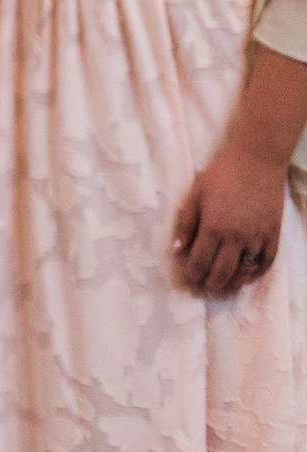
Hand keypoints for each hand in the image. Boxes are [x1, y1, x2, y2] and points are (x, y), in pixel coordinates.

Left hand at [174, 144, 289, 296]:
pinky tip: (247, 278)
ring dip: (233, 283)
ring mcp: (257, 238)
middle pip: (222, 271)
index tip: (189, 279)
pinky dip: (257, 274)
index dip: (193, 273)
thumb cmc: (222, 174)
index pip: (201, 260)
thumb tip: (177, 248)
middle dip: (211, 284)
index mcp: (213, 227)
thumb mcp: (195, 194)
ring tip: (223, 288)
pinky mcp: (273, 235)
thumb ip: (186, 223)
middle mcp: (236, 237)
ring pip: (245, 271)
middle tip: (204, 289)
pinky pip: (267, 262)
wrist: (256, 161)